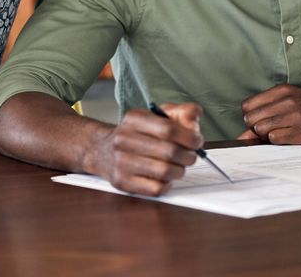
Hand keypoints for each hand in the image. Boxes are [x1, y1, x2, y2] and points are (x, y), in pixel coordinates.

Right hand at [87, 102, 202, 196]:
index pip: (168, 129)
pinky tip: (164, 178)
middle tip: (190, 156)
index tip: (197, 141)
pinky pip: (156, 189)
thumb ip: (180, 113)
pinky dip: (167, 185)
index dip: (189, 137)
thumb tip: (195, 115)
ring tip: (178, 167)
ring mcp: (121, 162)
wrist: (102, 150)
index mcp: (134, 119)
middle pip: (169, 151)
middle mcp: (124, 139)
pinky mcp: (122, 182)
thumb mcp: (155, 116)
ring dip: (179, 171)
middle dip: (188, 156)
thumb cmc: (136, 134)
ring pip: (165, 172)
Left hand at [236, 84, 300, 144]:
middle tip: (275, 129)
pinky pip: (274, 139)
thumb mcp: (292, 102)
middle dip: (257, 128)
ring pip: (260, 129)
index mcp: (281, 90)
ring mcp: (294, 116)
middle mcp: (286, 101)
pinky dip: (279, 141)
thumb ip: (266, 113)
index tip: (264, 120)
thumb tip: (241, 135)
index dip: (252, 117)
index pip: (247, 106)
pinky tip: (291, 137)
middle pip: (251, 119)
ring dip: (268, 135)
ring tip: (284, 132)